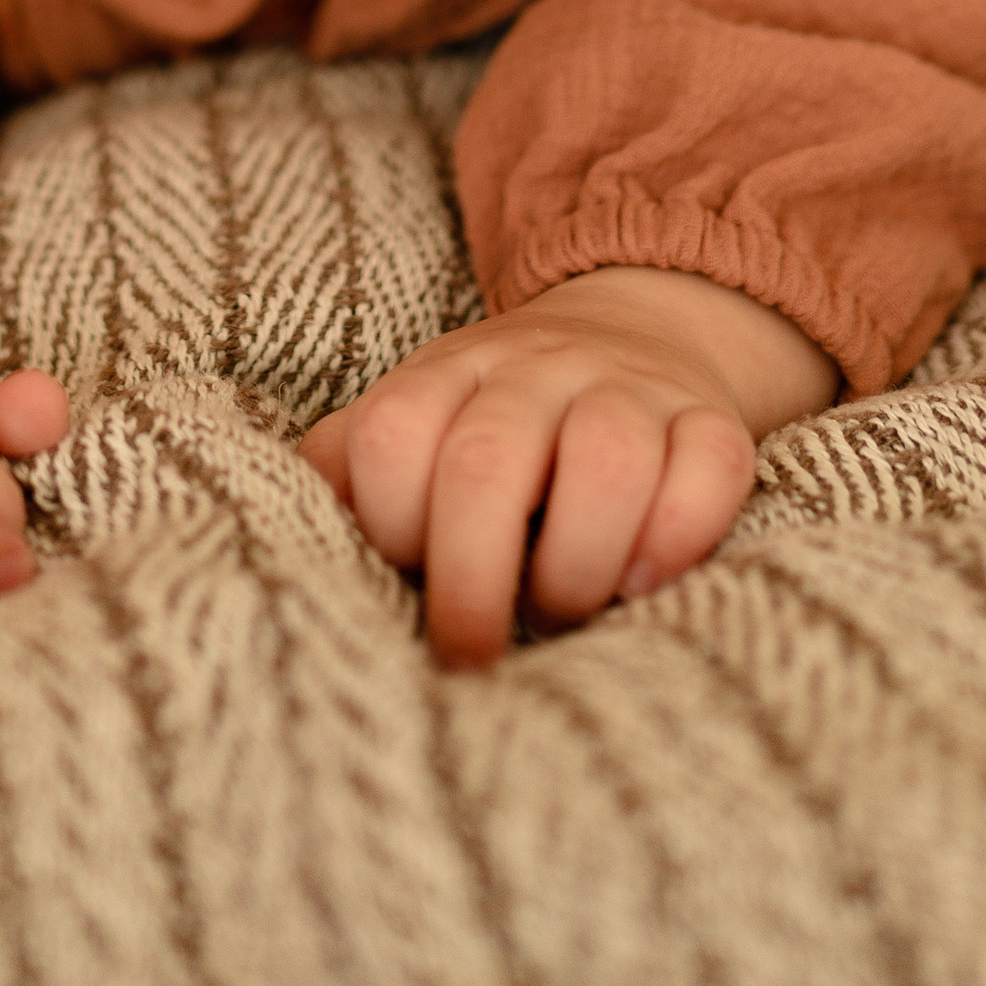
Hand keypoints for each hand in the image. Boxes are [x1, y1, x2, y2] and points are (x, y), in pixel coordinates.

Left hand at [298, 267, 833, 668]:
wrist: (632, 330)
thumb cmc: (492, 421)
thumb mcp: (410, 421)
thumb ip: (341, 470)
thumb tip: (272, 530)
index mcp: (445, 376)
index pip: (391, 436)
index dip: (390, 523)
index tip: (408, 573)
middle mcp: (535, 372)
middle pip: (487, 460)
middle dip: (471, 579)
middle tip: (472, 655)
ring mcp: (630, 390)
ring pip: (607, 456)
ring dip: (577, 562)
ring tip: (563, 610)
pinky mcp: (713, 422)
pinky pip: (711, 464)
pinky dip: (678, 534)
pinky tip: (643, 579)